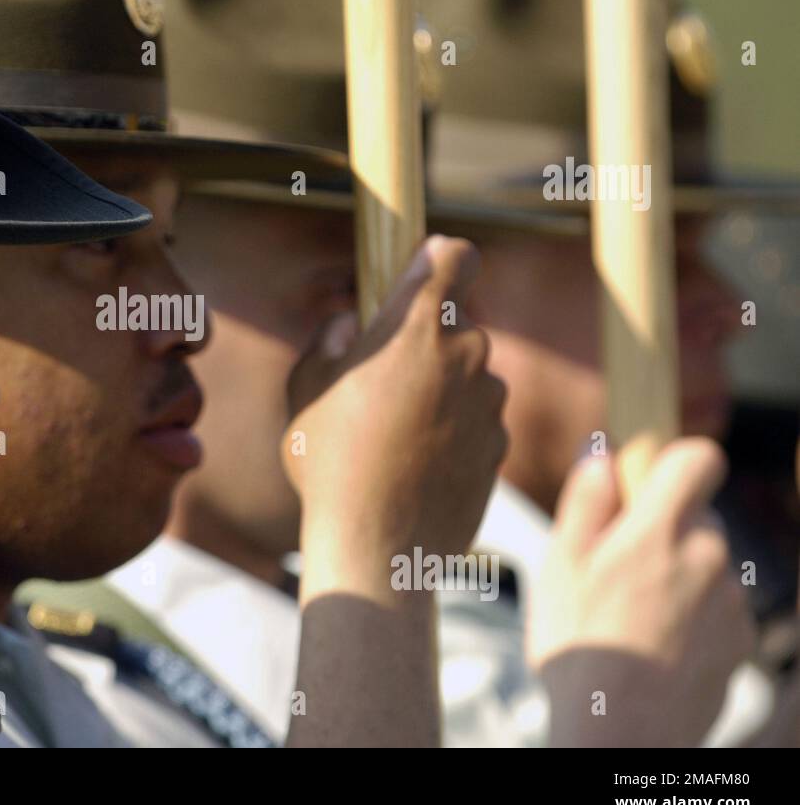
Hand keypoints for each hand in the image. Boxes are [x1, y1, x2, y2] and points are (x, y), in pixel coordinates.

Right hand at [282, 235, 507, 564]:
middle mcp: (466, 355)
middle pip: (455, 326)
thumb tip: (350, 326)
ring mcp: (489, 403)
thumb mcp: (305, 387)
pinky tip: (413, 464)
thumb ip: (329, 340)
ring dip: (440, 391)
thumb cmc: (330, 461)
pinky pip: (476, 421)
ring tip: (391, 436)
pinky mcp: (499, 446)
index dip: (443, 259)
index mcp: (417, 327)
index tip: (425, 271)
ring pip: (468, 376)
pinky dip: (453, 432)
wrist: (377, 546)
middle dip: (424, 344)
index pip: (458, 257)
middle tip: (379, 383)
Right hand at [527, 439, 754, 746]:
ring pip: (704, 562)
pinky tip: (654, 645)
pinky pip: (717, 605)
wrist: (621, 733)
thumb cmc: (578, 647)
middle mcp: (708, 556)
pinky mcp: (742, 639)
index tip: (643, 485)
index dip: (672, 461)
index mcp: (660, 530)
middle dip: (660, 529)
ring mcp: (731, 600)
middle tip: (614, 568)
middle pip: (695, 515)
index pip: (698, 459)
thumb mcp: (557, 565)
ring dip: (676, 574)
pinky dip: (692, 615)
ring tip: (630, 618)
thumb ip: (585, 502)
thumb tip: (603, 457)